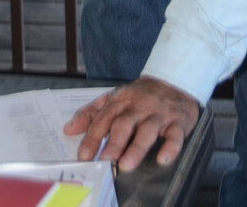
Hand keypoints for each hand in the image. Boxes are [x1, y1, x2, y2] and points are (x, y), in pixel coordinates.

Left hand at [63, 76, 198, 171]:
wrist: (173, 81)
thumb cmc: (139, 96)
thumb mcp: (113, 99)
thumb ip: (90, 114)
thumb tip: (69, 129)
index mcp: (120, 100)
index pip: (103, 119)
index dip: (92, 137)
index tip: (84, 154)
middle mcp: (139, 106)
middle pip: (125, 124)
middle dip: (114, 143)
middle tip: (105, 160)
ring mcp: (158, 114)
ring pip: (147, 131)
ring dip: (136, 148)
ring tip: (126, 164)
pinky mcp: (178, 122)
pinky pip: (175, 135)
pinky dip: (170, 147)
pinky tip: (163, 158)